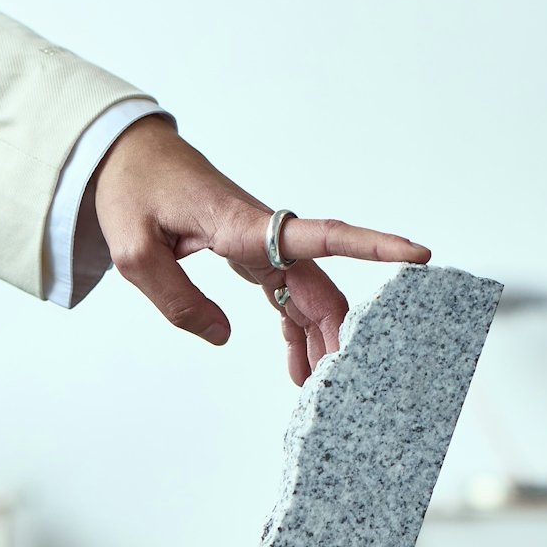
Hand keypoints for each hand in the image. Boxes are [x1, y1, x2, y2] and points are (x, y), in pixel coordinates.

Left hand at [92, 115, 429, 384]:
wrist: (127, 156)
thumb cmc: (133, 190)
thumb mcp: (135, 250)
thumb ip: (177, 298)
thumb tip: (222, 337)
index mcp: (241, 225)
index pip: (322, 235)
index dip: (374, 245)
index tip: (418, 253)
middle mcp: (263, 235)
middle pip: (320, 287)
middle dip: (341, 334)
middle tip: (346, 386)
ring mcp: (260, 245)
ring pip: (308, 297)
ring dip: (320, 339)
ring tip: (322, 389)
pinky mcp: (250, 255)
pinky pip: (285, 297)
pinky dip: (295, 331)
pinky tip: (299, 366)